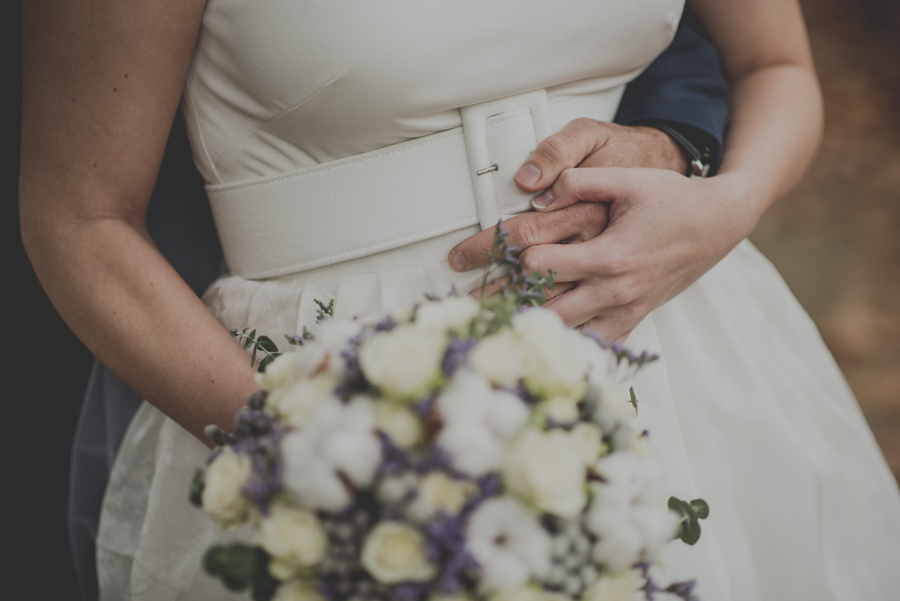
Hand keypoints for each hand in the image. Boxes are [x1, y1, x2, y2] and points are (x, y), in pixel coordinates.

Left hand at [450, 121, 754, 341]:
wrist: (719, 224)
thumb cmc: (673, 201)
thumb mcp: (629, 180)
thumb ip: (580, 182)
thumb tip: (536, 191)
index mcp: (609, 255)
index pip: (541, 266)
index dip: (513, 258)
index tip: (492, 256)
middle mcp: (615, 291)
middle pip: (546, 311)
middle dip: (509, 306)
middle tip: (474, 306)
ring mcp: (625, 311)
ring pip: (569, 335)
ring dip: (535, 329)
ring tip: (501, 327)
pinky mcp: (633, 319)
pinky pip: (595, 343)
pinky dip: (570, 342)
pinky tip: (546, 341)